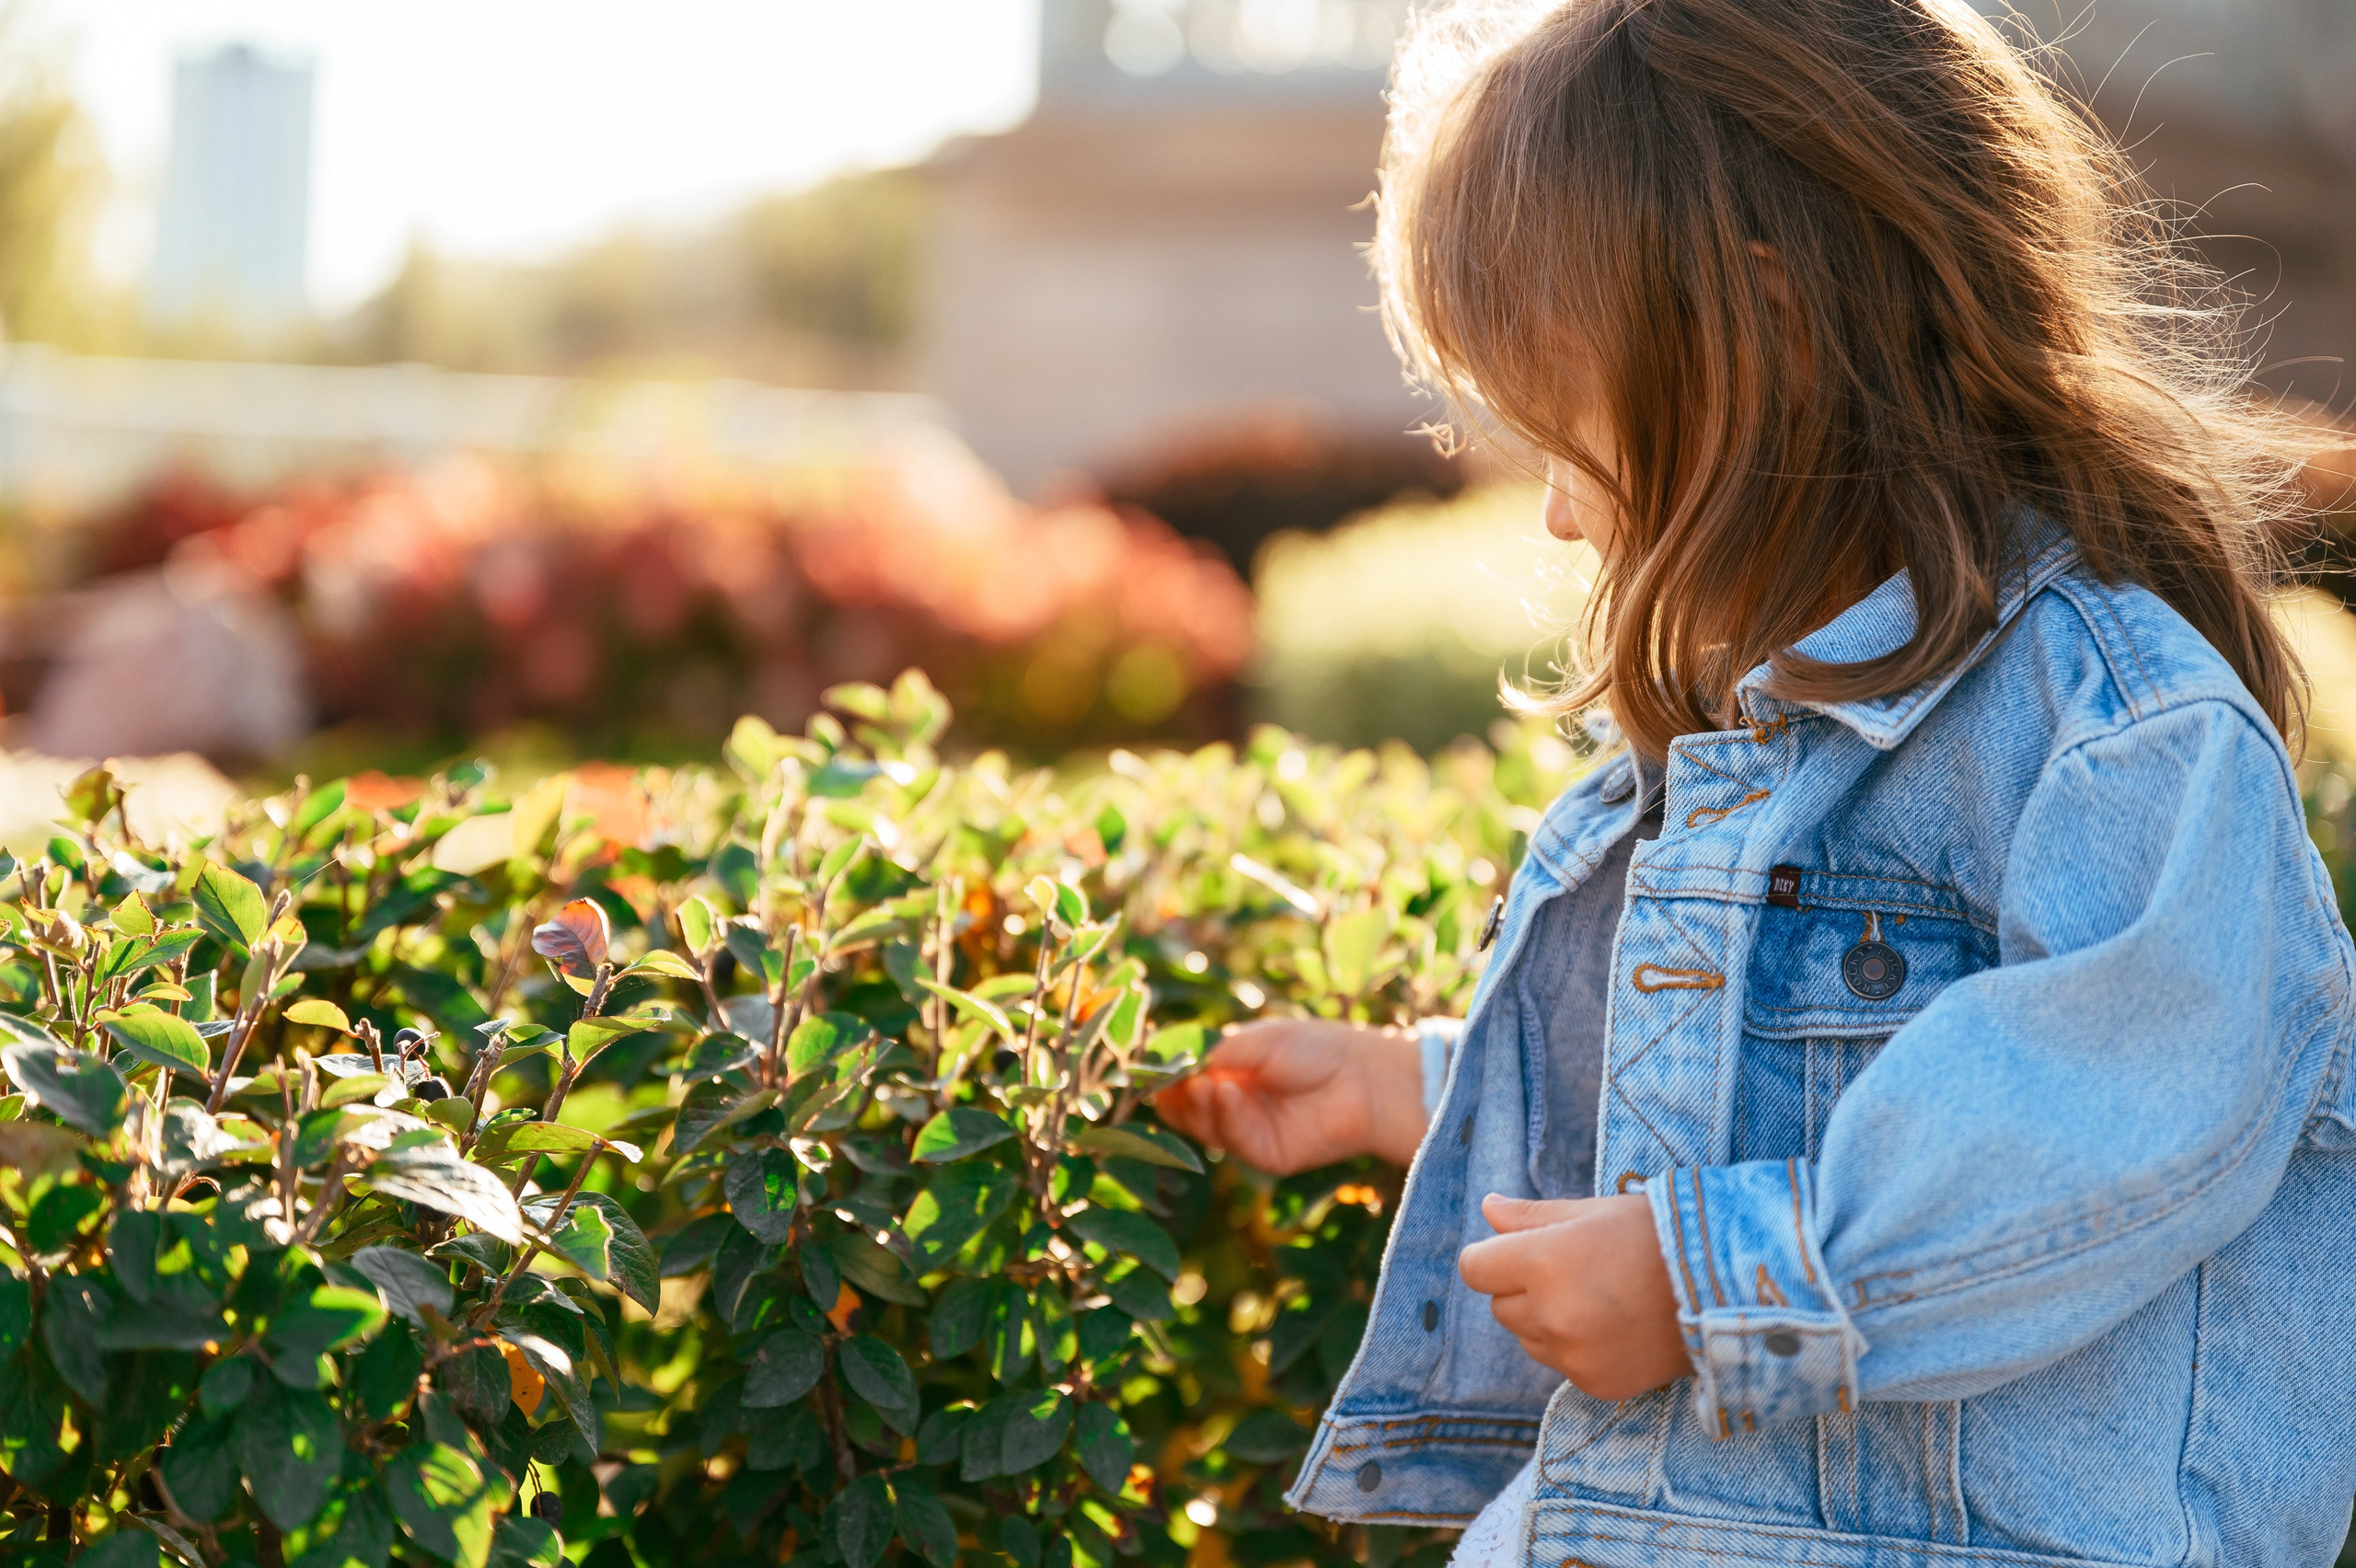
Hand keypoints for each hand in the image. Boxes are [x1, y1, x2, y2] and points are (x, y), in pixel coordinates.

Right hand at [1152, 1018, 1426, 1172]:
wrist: (1365, 1080)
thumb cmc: (1315, 1049)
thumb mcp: (1255, 1041)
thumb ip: (1212, 1055)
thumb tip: (1167, 1069)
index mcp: (1233, 1072)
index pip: (1185, 1079)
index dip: (1165, 1075)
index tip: (1146, 1067)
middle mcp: (1237, 1104)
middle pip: (1186, 1110)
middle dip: (1173, 1096)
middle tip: (1167, 1080)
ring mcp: (1249, 1131)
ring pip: (1203, 1129)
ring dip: (1197, 1105)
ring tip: (1204, 1082)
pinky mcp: (1264, 1155)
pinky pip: (1231, 1141)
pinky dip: (1223, 1116)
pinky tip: (1225, 1091)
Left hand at [1457, 1193, 1690, 1400]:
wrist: (1727, 1290)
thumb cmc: (1657, 1236)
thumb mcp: (1592, 1213)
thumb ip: (1531, 1216)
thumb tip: (1486, 1208)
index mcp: (1544, 1262)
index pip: (1474, 1269)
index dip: (1492, 1258)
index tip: (1519, 1251)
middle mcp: (1552, 1314)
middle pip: (1500, 1306)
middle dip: (1523, 1288)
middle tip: (1575, 1271)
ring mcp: (1574, 1356)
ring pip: (1529, 1339)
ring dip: (1547, 1321)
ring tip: (1600, 1299)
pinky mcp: (1596, 1385)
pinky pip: (1562, 1366)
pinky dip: (1577, 1350)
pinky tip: (1616, 1328)